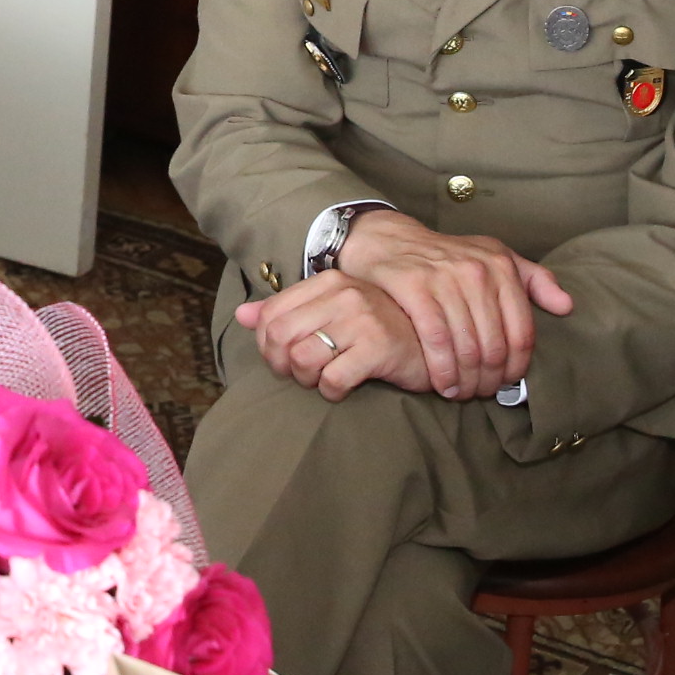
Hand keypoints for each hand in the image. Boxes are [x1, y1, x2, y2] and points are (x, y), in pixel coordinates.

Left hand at [235, 274, 428, 397]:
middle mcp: (344, 294)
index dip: (267, 345)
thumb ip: (287, 312)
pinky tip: (341, 389)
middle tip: (300, 376)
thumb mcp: (333, 313)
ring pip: (302, 358)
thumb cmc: (379, 330)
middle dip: (282, 365)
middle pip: (280, 336)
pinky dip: (330, 392)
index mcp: (329, 281)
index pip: (271, 314)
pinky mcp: (379, 348)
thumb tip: (241, 315)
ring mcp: (363, 319)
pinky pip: (332, 379)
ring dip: (306, 380)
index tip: (283, 360)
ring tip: (322, 380)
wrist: (433, 346)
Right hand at [335, 210, 573, 394]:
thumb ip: (534, 280)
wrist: (389, 239)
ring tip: (461, 393)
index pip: (522, 333)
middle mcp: (477, 271)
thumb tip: (567, 307)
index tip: (506, 383)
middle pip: (495, 346)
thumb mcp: (495, 257)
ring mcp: (444, 279)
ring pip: (467, 347)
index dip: (516, 367)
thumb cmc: (447, 256)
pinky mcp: (414, 287)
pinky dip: (441, 369)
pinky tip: (441, 384)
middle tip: (480, 393)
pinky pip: (436, 340)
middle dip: (489, 380)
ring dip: (466, 381)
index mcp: (502, 267)